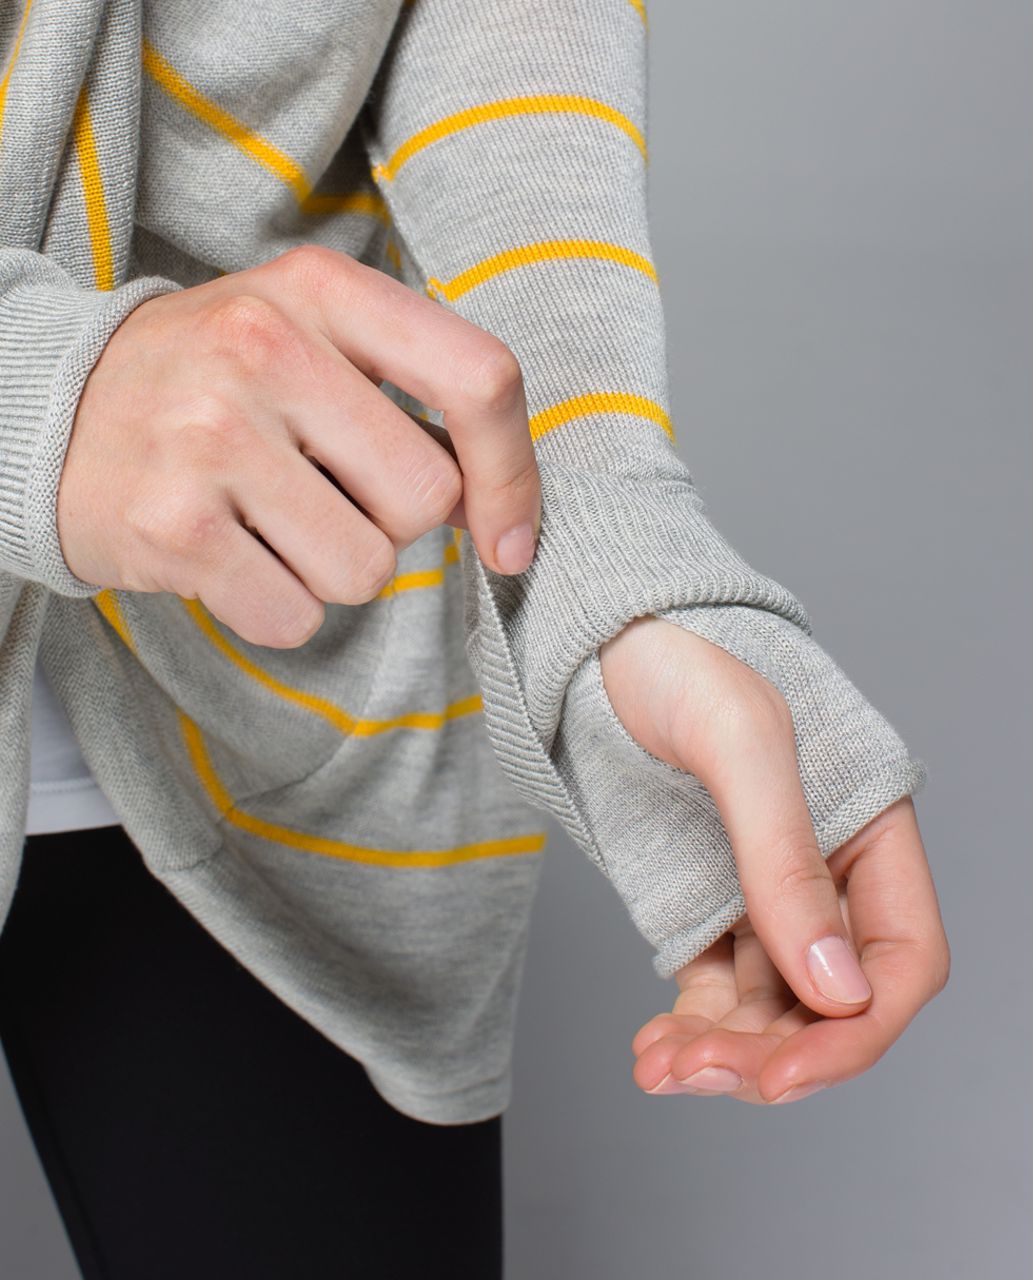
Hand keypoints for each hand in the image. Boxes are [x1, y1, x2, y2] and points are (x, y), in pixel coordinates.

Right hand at [58, 245, 540, 647]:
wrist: (51, 414)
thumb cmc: (212, 386)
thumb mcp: (308, 340)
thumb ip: (408, 396)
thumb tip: (499, 505)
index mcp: (321, 290)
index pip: (479, 377)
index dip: (514, 473)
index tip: (508, 540)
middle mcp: (264, 348)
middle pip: (425, 499)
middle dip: (391, 526)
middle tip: (322, 497)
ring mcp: (211, 436)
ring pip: (365, 571)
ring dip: (331, 571)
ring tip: (266, 522)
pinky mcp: (171, 524)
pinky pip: (294, 616)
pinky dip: (275, 607)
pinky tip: (229, 557)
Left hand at [598, 615, 949, 1104]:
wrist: (598, 639)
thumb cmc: (680, 660)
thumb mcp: (740, 743)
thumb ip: (785, 859)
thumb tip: (837, 990)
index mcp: (871, 831)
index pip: (902, 959)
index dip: (856, 1031)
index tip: (785, 1073)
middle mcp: (828, 875)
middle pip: (830, 1002)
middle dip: (773, 1053)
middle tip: (696, 1074)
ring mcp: (763, 893)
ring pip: (771, 1008)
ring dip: (726, 1053)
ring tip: (661, 1068)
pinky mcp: (704, 902)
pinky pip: (716, 987)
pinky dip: (692, 1028)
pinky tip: (653, 1050)